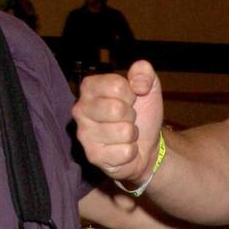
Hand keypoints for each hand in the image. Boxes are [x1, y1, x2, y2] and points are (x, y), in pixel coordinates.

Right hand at [73, 60, 164, 184]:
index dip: (131, 94)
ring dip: (132, 134)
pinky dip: (131, 151)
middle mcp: (80, 109)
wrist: (146, 145)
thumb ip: (144, 72)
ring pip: (123, 131)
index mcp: (90, 87)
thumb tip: (138, 84)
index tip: (130, 100)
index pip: (116, 85)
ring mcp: (84, 134)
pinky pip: (125, 152)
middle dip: (131, 115)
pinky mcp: (92, 156)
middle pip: (117, 109)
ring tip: (125, 134)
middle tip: (128, 118)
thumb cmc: (141, 113)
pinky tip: (122, 148)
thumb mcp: (148, 86)